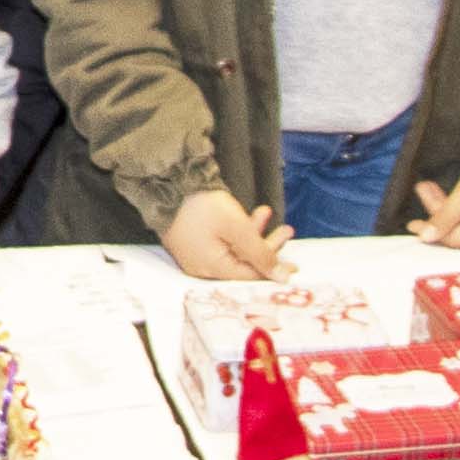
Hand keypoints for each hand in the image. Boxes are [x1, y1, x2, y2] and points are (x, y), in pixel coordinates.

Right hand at [161, 184, 287, 280]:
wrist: (165, 182)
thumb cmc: (201, 206)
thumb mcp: (237, 227)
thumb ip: (260, 253)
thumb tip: (281, 277)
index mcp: (212, 269)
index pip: (249, 276)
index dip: (273, 269)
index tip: (294, 264)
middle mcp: (202, 267)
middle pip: (242, 263)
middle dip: (266, 246)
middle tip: (286, 231)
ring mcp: (195, 254)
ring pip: (232, 250)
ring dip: (253, 234)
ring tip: (267, 213)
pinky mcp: (191, 241)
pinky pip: (220, 243)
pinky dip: (236, 232)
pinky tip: (247, 215)